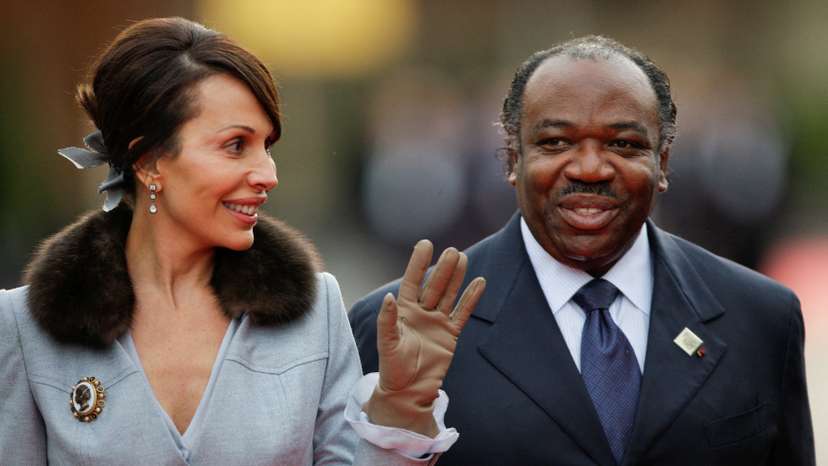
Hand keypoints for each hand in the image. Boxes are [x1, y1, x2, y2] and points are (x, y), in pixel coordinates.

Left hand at [364, 240, 485, 436]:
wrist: (409, 391)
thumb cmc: (393, 368)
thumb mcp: (387, 344)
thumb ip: (387, 320)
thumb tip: (389, 296)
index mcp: (403, 311)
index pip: (412, 281)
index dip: (418, 262)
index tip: (426, 243)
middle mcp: (421, 312)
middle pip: (434, 285)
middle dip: (443, 268)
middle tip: (452, 251)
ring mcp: (437, 322)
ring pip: (449, 295)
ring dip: (456, 277)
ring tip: (463, 258)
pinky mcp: (450, 334)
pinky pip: (462, 313)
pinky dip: (470, 299)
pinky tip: (479, 283)